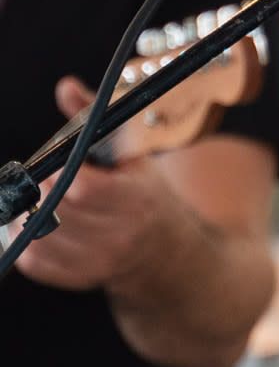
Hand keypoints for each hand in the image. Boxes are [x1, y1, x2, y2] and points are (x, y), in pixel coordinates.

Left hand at [15, 78, 191, 293]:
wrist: (165, 251)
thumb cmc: (144, 194)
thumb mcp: (130, 153)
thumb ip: (95, 118)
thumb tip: (65, 87)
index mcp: (136, 200)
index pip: (84, 189)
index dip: (60, 172)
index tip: (55, 162)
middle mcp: (119, 236)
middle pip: (58, 211)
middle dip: (40, 190)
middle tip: (40, 177)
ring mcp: (98, 262)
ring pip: (41, 237)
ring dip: (26, 213)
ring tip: (35, 197)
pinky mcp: (79, 279)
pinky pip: (35, 262)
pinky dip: (25, 239)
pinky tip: (35, 222)